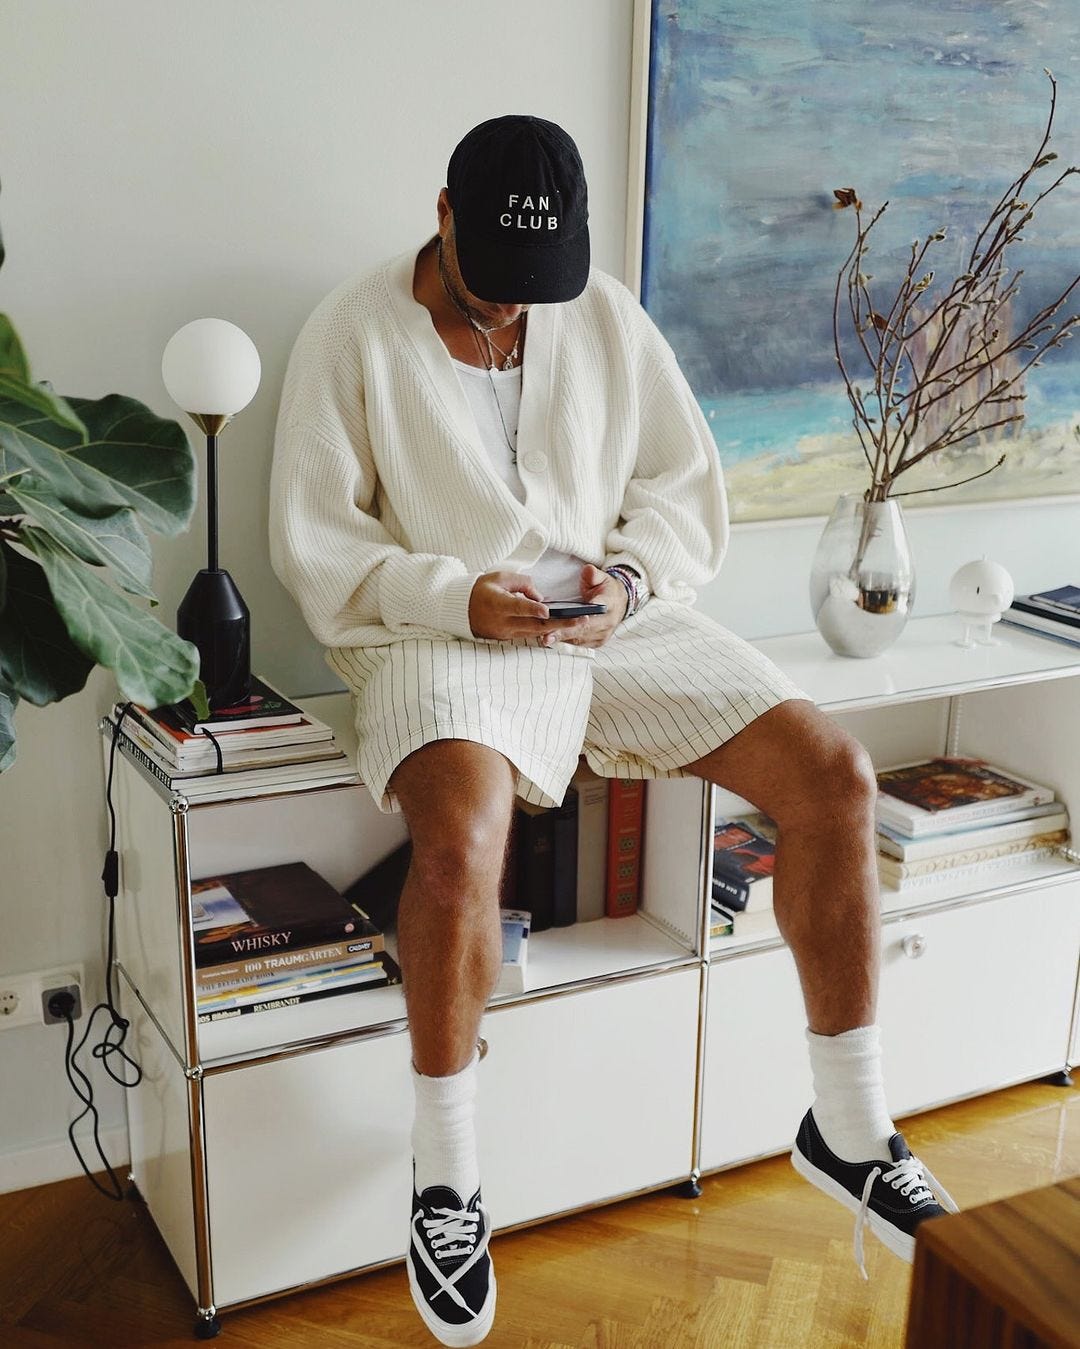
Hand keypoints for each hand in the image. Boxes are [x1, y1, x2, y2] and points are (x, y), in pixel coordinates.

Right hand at [467, 570, 592, 642]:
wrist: (461, 610)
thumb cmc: (481, 590)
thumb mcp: (499, 578)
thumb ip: (522, 584)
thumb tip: (541, 597)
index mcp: (498, 604)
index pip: (518, 608)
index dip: (533, 610)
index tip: (548, 611)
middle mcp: (503, 622)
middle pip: (534, 625)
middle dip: (560, 624)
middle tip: (581, 620)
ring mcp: (506, 633)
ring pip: (535, 633)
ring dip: (558, 629)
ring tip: (579, 623)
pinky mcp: (509, 638)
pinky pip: (530, 635)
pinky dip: (546, 632)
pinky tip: (563, 628)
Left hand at [538, 564, 626, 648]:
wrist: (619, 603)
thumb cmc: (606, 589)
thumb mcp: (601, 577)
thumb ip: (593, 574)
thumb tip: (588, 570)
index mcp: (609, 603)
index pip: (595, 610)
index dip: (580, 616)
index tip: (567, 619)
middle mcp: (608, 622)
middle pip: (584, 629)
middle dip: (565, 633)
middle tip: (547, 636)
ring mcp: (603, 634)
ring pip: (581, 639)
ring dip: (563, 639)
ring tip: (546, 639)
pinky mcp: (597, 642)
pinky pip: (581, 644)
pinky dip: (567, 642)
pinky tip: (553, 640)